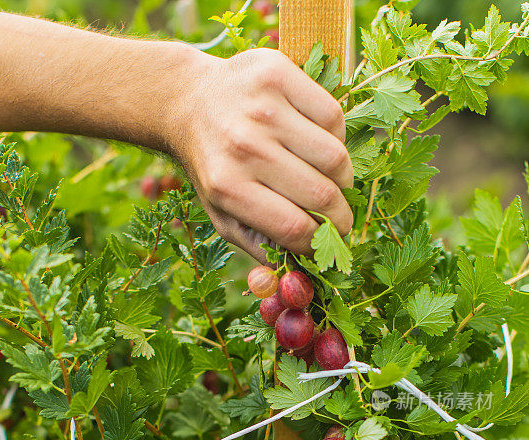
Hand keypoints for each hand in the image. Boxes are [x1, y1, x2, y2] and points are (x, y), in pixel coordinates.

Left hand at [167, 47, 353, 261]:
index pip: (295, 228)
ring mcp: (262, 106)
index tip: (330, 245)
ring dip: (343, 178)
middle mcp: (244, 145)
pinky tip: (319, 144)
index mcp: (227, 187)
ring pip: (336, 156)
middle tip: (341, 221)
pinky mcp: (277, 73)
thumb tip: (298, 276)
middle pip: (321, 194)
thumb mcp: (222, 214)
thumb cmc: (213, 166)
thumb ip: (259, 247)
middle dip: (341, 217)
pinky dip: (336, 137)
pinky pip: (333, 116)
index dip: (321, 244)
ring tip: (331, 182)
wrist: (187, 102)